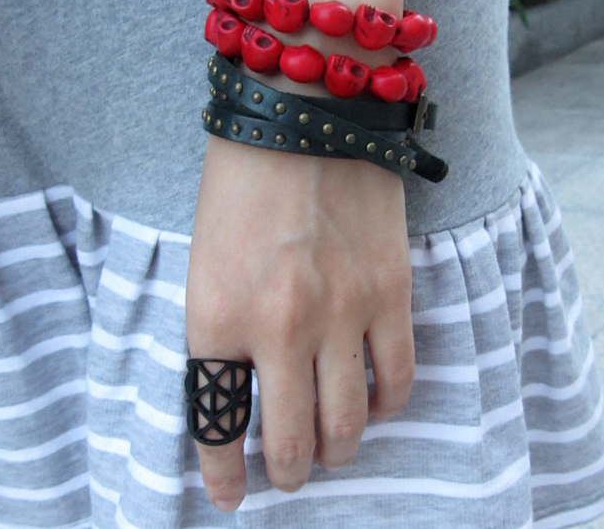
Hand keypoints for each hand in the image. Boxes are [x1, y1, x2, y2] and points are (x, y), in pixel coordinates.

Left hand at [185, 135, 414, 510]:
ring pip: (347, 425)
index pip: (216, 425)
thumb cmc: (242, 184)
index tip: (229, 497)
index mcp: (215, 317)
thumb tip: (246, 391)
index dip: (222, 475)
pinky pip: (397, 379)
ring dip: (337, 450)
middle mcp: (278, 327)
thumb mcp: (206, 262)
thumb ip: (223, 332)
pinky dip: (385, 406)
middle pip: (288, 442)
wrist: (305, 113)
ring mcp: (341, 313)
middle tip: (287, 474)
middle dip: (285, 473)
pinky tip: (373, 402)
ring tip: (331, 448)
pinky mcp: (390, 293)